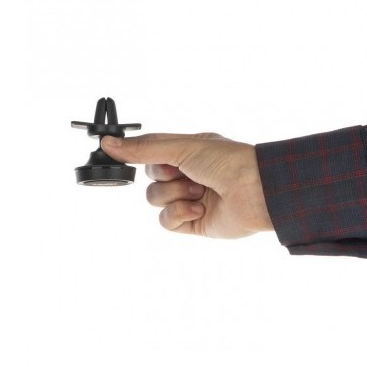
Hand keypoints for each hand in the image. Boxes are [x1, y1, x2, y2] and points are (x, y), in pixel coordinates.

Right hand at [101, 133, 273, 238]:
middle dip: (165, 176)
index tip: (111, 149)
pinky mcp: (195, 222)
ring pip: (156, 200)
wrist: (257, 192)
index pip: (151, 152)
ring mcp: (191, 198)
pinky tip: (200, 207)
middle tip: (187, 172)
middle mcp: (189, 174)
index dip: (136, 153)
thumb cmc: (228, 161)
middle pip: (150, 178)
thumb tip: (109, 144)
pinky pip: (167, 222)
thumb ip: (144, 149)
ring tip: (200, 191)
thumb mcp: (182, 148)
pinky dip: (179, 213)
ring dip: (175, 194)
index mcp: (189, 151)